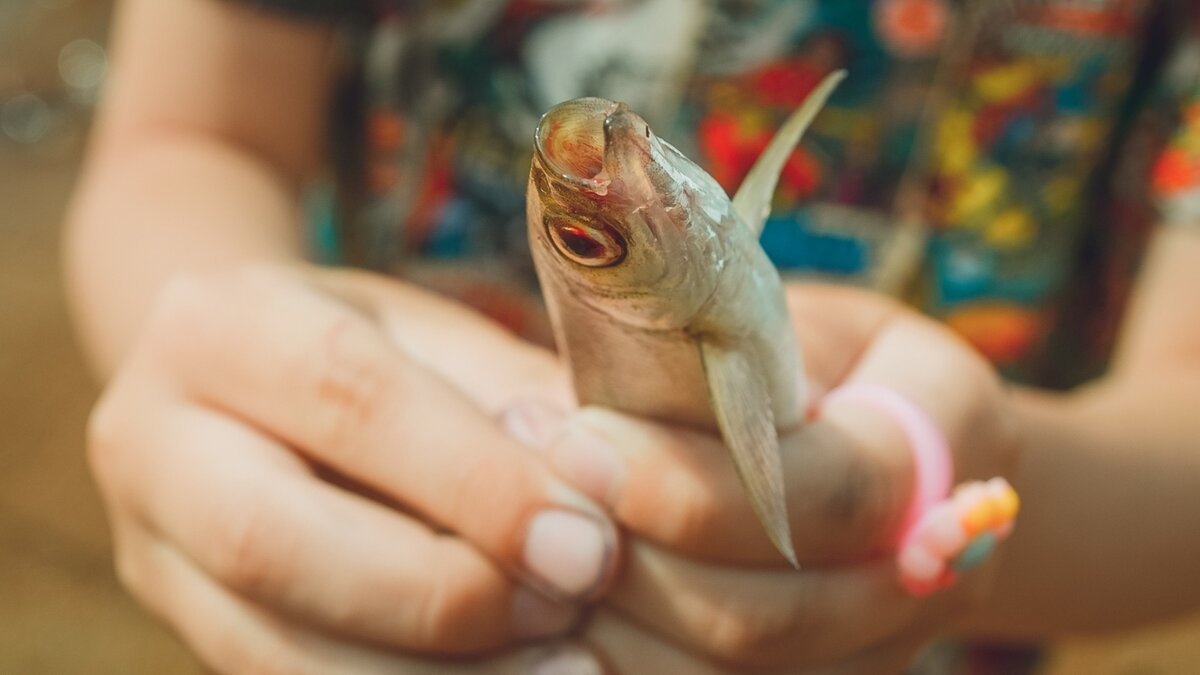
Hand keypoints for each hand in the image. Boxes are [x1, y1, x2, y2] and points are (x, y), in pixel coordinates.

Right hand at [86, 263, 619, 672]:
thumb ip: (512, 393)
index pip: (351, 397)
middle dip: (442, 592)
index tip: (589, 542)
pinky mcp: (186, 625)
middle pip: (274, 540)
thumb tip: (600, 483)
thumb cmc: (368, 352)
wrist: (245, 387)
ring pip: (268, 649)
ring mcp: (152, 550)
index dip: (476, 482)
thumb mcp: (434, 334)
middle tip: (571, 603)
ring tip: (561, 668)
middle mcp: (153, 440)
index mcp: (220, 327)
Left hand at [504, 284, 1019, 671]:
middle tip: (538, 494)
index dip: (694, 484)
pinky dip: (626, 659)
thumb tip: (615, 405)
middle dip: (636, 564)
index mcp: (937, 450)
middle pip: (773, 619)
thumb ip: (745, 361)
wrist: (905, 440)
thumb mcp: (804, 323)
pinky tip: (562, 609)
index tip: (577, 439)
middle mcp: (925, 577)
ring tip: (533, 546)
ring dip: (617, 622)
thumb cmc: (835, 361)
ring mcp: (877, 652)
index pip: (832, 496)